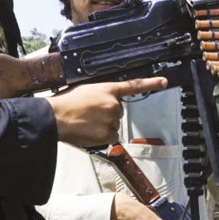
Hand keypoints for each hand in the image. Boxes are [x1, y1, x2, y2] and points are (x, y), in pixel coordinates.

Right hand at [47, 77, 167, 146]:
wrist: (55, 117)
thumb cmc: (65, 103)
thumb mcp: (85, 90)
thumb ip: (99, 94)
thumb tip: (101, 102)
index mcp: (107, 89)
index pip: (134, 85)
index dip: (151, 83)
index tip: (163, 82)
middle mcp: (113, 104)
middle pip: (117, 111)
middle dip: (106, 114)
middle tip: (89, 114)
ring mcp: (112, 119)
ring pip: (113, 125)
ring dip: (103, 126)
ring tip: (85, 122)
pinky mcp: (108, 134)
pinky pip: (110, 137)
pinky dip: (102, 137)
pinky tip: (89, 132)